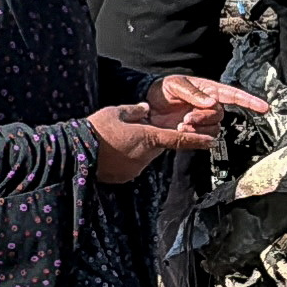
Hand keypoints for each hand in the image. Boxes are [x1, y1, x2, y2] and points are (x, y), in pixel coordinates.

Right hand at [89, 103, 219, 182]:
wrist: (75, 154)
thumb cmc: (96, 130)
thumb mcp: (117, 112)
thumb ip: (136, 110)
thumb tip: (146, 109)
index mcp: (149, 137)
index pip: (179, 139)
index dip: (197, 140)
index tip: (211, 142)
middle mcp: (147, 156)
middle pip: (158, 146)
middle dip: (152, 138)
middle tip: (132, 130)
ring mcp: (136, 168)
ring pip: (145, 156)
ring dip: (138, 148)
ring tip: (117, 141)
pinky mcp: (126, 176)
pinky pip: (133, 165)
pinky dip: (128, 158)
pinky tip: (112, 152)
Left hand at [148, 73, 268, 135]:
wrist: (147, 106)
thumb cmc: (161, 89)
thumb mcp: (174, 84)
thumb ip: (193, 93)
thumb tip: (211, 102)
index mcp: (209, 90)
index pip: (233, 94)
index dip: (249, 100)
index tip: (264, 107)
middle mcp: (209, 105)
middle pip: (219, 115)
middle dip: (204, 118)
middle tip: (186, 118)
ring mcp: (203, 120)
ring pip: (213, 128)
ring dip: (199, 128)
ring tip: (182, 125)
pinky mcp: (196, 132)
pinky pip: (205, 137)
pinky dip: (195, 136)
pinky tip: (183, 131)